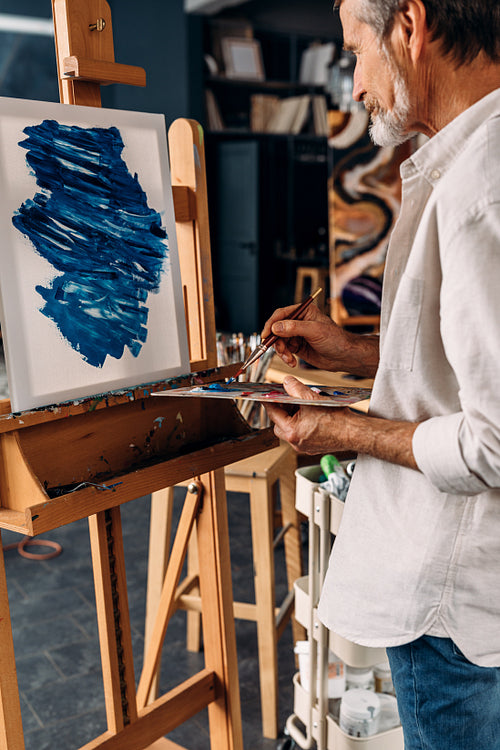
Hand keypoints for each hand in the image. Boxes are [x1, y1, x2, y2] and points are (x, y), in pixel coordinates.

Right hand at [261, 303, 351, 371]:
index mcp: (304, 312)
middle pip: (277, 329)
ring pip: (279, 342)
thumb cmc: (335, 339)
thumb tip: (275, 327)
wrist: (344, 357)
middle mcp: (298, 322)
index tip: (266, 334)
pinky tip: (292, 362)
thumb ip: (294, 328)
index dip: (271, 323)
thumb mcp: (315, 330)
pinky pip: (284, 351)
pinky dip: (285, 357)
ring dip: (281, 351)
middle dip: (276, 341)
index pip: (281, 314)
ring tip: (289, 358)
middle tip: (278, 350)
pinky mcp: (297, 347)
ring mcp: (296, 335)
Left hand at [265, 376, 419, 469]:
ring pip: (290, 430)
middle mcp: (295, 442)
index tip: (268, 394)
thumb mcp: (312, 398)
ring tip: (301, 405)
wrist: (354, 433)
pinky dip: (302, 425)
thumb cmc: (336, 419)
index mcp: (291, 431)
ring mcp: (304, 447)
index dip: (270, 401)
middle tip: (287, 399)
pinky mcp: (312, 447)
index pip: (273, 413)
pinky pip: (301, 435)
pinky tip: (311, 415)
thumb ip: (296, 389)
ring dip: (292, 418)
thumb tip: (286, 382)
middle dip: (282, 411)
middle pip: (279, 424)